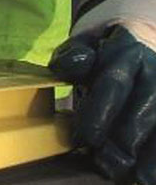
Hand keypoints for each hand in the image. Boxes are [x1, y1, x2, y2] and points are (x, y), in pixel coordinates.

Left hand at [51, 19, 155, 182]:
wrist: (147, 40)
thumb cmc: (108, 50)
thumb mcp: (87, 42)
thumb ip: (73, 55)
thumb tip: (65, 67)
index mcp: (128, 51)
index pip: (114, 83)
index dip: (99, 112)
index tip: (85, 139)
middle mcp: (155, 71)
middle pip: (143, 110)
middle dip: (125, 140)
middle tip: (107, 163)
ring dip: (152, 155)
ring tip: (140, 178)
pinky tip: (151, 175)